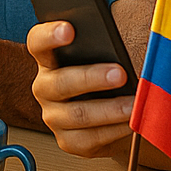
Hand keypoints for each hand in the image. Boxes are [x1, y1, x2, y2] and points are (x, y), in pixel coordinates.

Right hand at [27, 20, 135, 159]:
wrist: (116, 113)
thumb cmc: (110, 78)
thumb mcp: (107, 56)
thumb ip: (107, 46)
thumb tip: (125, 43)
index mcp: (50, 59)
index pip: (38, 42)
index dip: (50, 35)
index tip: (69, 30)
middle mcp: (46, 87)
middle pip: (60, 82)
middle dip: (92, 78)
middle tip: (120, 74)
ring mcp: (54, 116)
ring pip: (78, 114)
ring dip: (109, 109)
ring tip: (133, 104)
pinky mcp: (69, 141)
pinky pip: (89, 138)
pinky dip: (113, 131)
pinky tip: (131, 123)